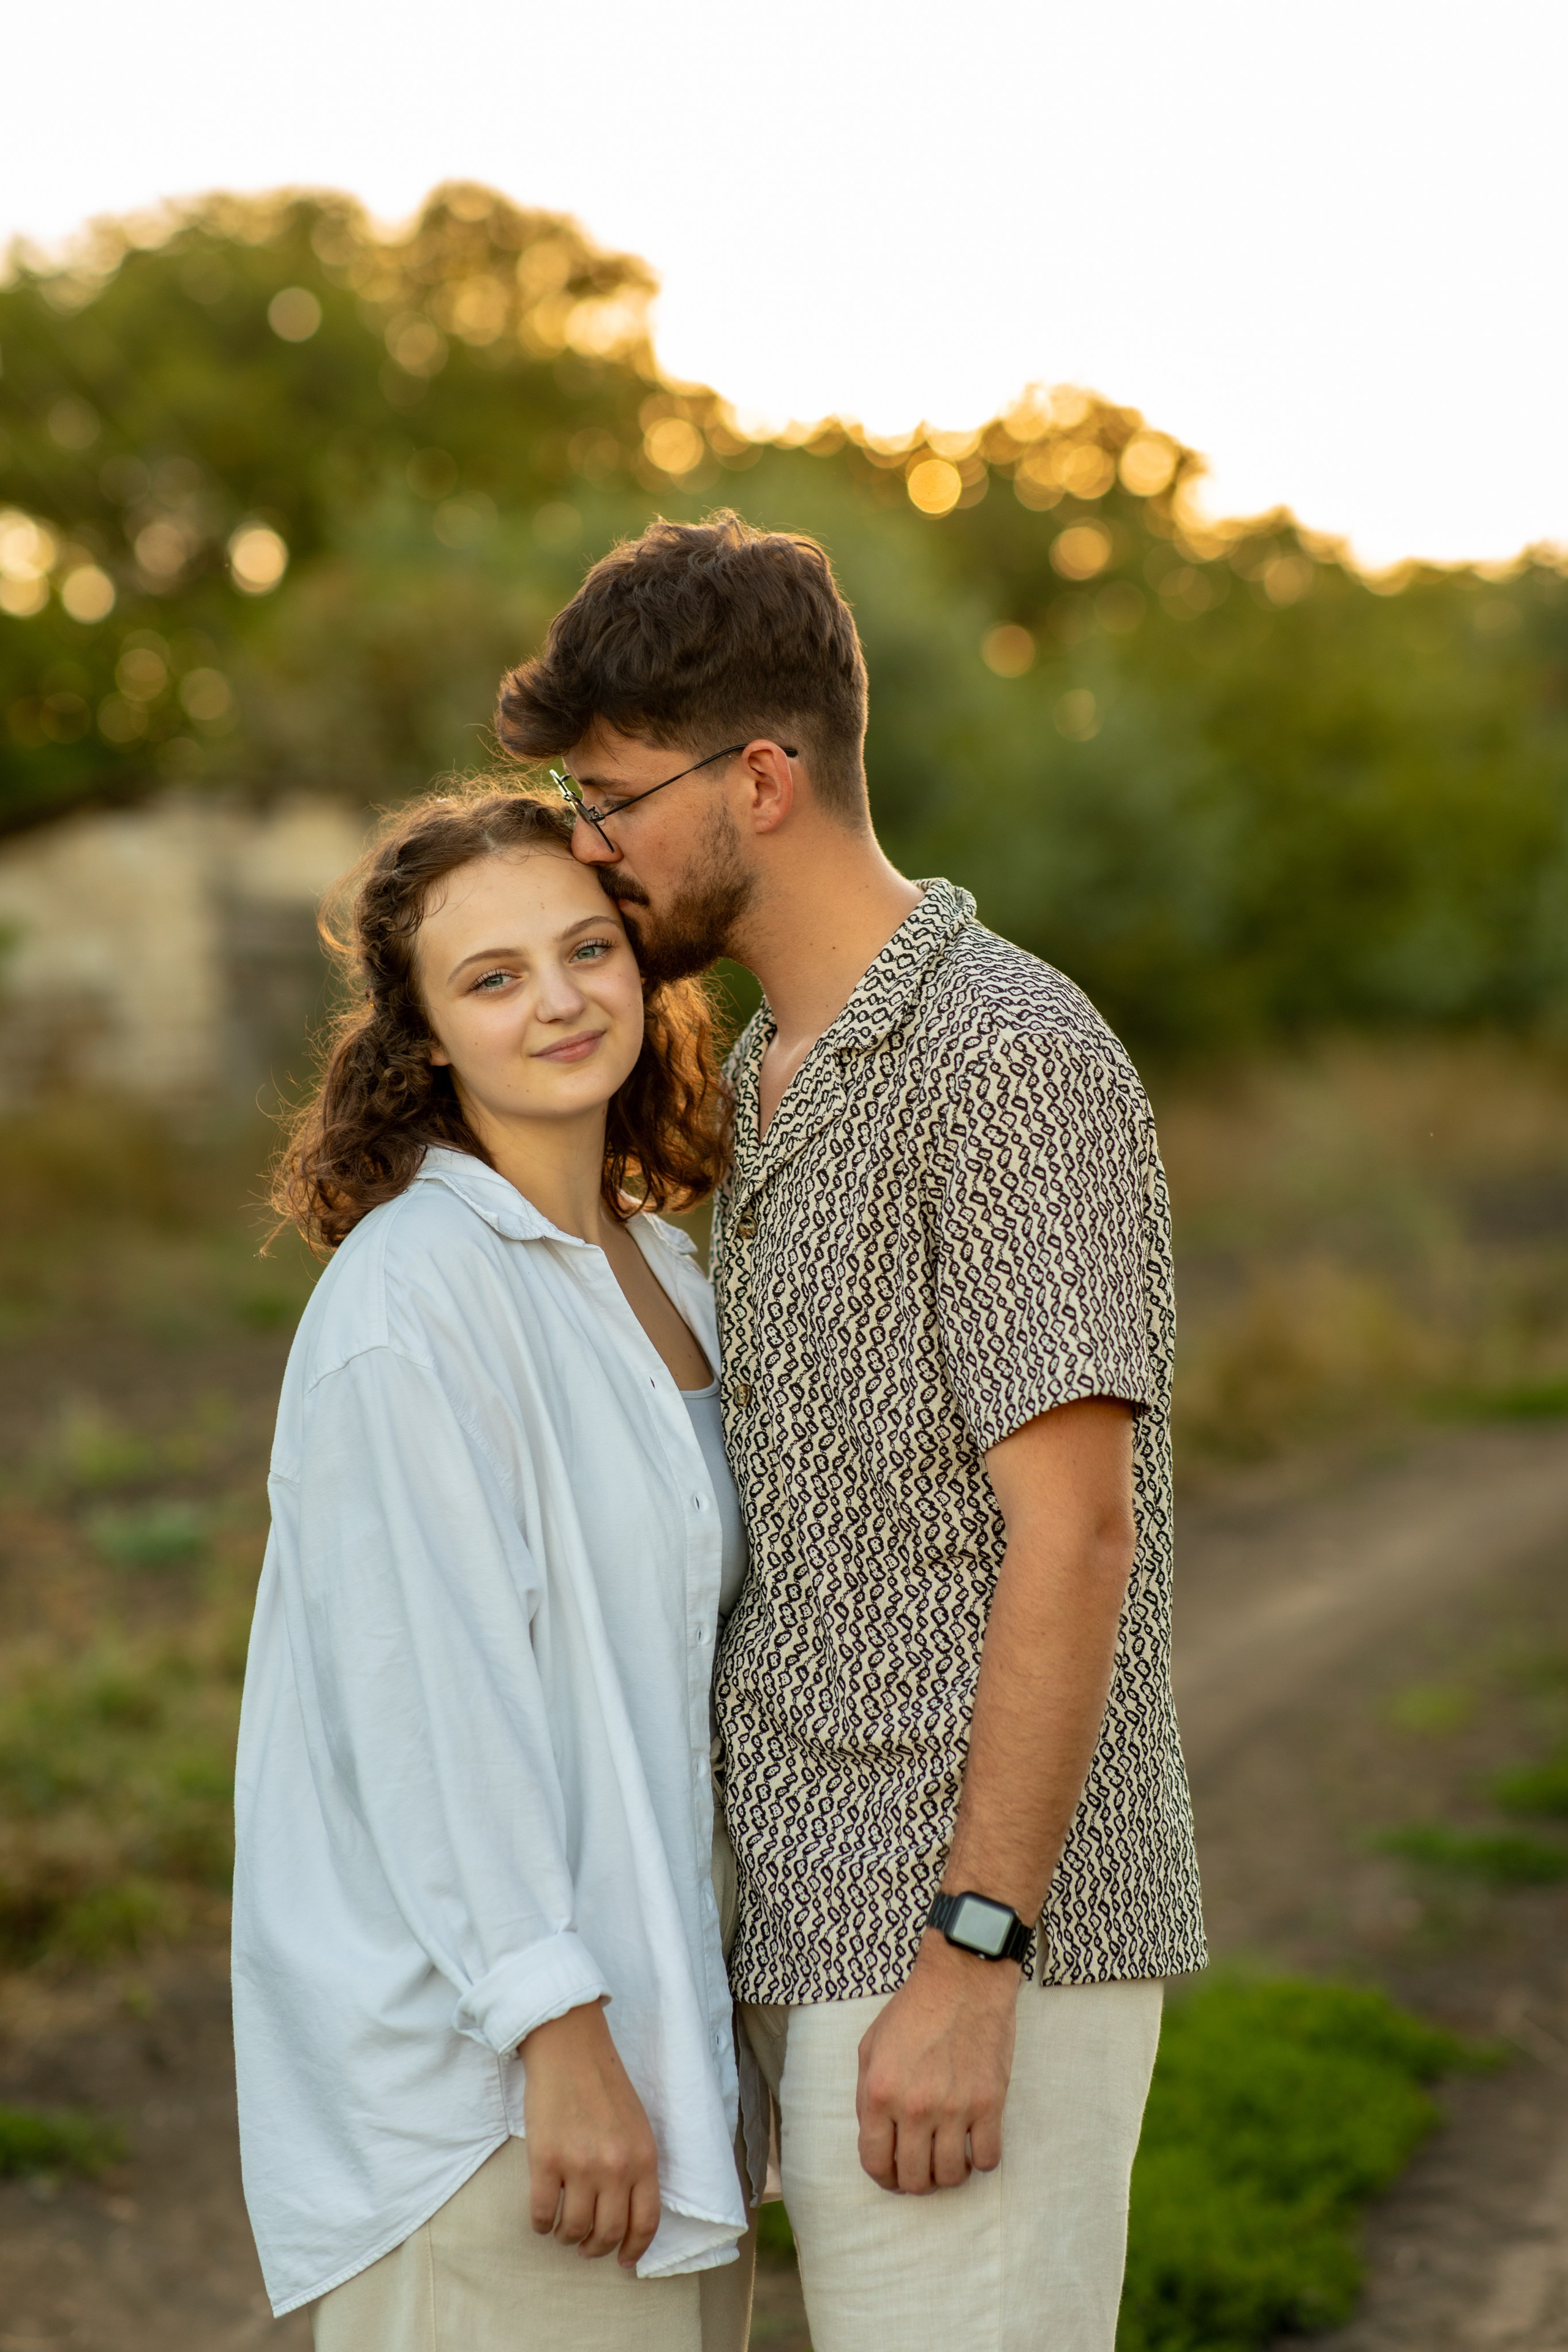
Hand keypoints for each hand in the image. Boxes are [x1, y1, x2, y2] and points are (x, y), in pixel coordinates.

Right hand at [520, 2000, 660, 2265]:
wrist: (569, 2047)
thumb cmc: (604, 2083)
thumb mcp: (636, 2125)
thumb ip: (636, 2166)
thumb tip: (626, 2212)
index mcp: (644, 2157)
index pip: (646, 2222)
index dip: (635, 2249)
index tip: (623, 2261)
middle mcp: (616, 2167)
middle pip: (608, 2232)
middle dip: (596, 2248)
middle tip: (586, 2246)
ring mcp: (580, 2165)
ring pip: (574, 2229)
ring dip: (567, 2237)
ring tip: (562, 2230)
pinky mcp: (545, 2160)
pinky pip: (542, 2213)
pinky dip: (541, 2224)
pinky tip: (542, 2217)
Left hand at [855, 1932, 1017, 2194]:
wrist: (963, 1978)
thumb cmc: (914, 2009)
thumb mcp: (870, 2046)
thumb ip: (867, 2096)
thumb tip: (876, 2138)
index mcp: (882, 2092)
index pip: (876, 2162)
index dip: (882, 2177)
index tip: (892, 2175)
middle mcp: (917, 2106)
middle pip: (915, 2178)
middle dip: (915, 2182)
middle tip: (921, 2169)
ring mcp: (957, 2107)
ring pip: (953, 2176)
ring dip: (948, 2176)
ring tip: (947, 2158)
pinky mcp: (991, 2102)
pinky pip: (988, 2159)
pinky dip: (981, 2161)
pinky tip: (974, 2144)